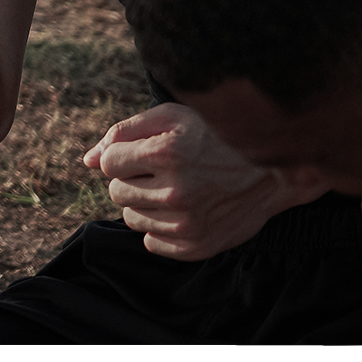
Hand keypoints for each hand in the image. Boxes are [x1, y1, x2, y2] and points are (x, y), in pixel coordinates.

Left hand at [83, 102, 327, 260]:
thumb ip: (124, 132)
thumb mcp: (172, 115)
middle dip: (132, 179)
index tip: (147, 153)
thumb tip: (87, 160)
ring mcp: (188, 223)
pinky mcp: (197, 247)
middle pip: (117, 192)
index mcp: (167, 153)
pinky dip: (160, 228)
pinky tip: (182, 210)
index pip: (109, 164)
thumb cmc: (217, 134)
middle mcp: (176, 192)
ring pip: (131, 218)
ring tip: (174, 188)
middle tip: (162, 170)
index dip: (124, 156)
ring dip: (144, 203)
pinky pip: (151, 242)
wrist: (275, 169)